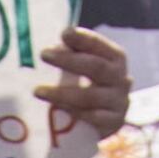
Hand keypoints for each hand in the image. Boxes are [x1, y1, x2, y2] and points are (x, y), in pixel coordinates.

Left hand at [34, 26, 131, 141]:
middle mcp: (121, 78)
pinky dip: (72, 112)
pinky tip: (54, 110)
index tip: (64, 33)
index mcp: (115, 59)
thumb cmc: (95, 86)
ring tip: (37, 91)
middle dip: (69, 60)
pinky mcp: (113, 123)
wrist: (112, 119)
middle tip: (44, 54)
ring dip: (62, 93)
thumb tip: (52, 48)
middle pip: (96, 67)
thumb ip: (74, 55)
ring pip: (90, 97)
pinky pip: (90, 118)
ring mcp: (118, 102)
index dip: (83, 39)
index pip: (100, 45)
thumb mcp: (89, 67)